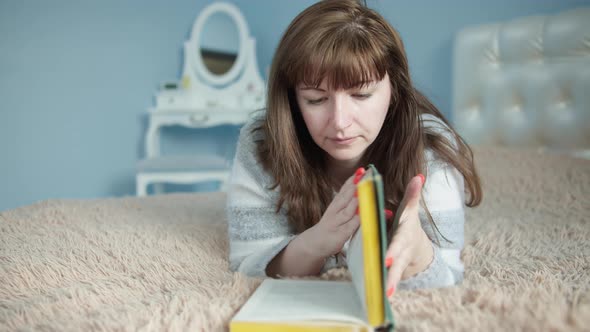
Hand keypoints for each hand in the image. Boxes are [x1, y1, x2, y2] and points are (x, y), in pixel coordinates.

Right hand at [303, 168, 364, 257]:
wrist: (313, 244)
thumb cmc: (332, 227)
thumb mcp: (339, 213)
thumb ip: (354, 205)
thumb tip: (370, 195)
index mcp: (336, 204)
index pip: (345, 189)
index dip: (353, 179)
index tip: (362, 170)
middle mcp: (335, 211)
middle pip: (346, 197)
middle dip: (356, 186)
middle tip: (365, 177)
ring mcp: (336, 223)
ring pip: (347, 211)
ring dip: (355, 202)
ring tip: (362, 194)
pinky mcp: (339, 235)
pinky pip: (349, 227)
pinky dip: (357, 221)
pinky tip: (363, 216)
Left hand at [384, 174, 433, 298]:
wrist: (416, 242)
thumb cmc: (408, 223)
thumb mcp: (411, 209)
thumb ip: (413, 194)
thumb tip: (419, 177)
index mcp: (405, 234)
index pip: (399, 242)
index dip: (394, 250)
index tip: (387, 258)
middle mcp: (404, 250)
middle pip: (398, 262)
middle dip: (391, 270)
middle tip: (384, 279)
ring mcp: (401, 262)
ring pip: (395, 274)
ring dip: (388, 283)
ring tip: (381, 294)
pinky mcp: (395, 270)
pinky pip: (389, 279)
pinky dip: (385, 287)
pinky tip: (378, 297)